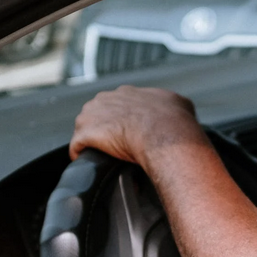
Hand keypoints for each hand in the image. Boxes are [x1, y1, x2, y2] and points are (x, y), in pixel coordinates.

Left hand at [70, 86, 206, 165]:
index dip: (121, 120)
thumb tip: (179, 110)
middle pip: (97, 115)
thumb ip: (173, 104)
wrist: (164, 133)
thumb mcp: (179, 103)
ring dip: (91, 142)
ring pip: (85, 129)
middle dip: (104, 130)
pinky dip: (81, 155)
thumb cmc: (173, 121)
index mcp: (127, 93)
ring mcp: (92, 115)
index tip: (127, 133)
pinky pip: (77, 147)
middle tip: (116, 146)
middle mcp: (106, 99)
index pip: (116, 105)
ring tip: (101, 156)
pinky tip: (89, 163)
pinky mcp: (85, 133)